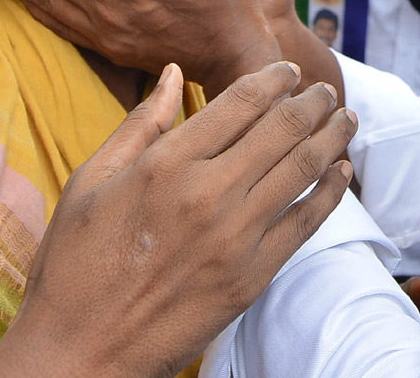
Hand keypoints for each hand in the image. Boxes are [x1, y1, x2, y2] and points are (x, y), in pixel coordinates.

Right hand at [0, 61, 356, 377]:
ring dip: (330, 137)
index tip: (289, 71)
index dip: (273, 79)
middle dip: (311, 102)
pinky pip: (305, 223)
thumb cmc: (75, 263)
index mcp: (165, 163)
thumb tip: (174, 73)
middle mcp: (207, 193)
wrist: (80, 349)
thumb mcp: (90, 181)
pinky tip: (340, 172)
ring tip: (344, 118)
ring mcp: (235, 238)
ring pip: (302, 170)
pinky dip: (330, 192)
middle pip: (280, 129)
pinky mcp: (252, 277)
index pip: (239, 102)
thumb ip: (140, 124)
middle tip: (325, 90)